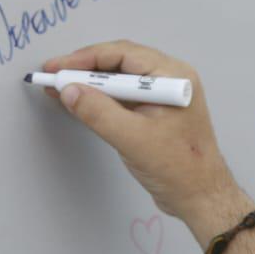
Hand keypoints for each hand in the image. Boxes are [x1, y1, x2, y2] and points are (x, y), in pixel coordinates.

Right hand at [41, 40, 254, 249]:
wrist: (201, 198)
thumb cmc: (179, 169)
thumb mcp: (134, 139)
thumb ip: (99, 112)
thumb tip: (69, 90)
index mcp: (173, 77)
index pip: (122, 54)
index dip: (85, 59)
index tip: (56, 67)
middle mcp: (169, 81)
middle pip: (119, 63)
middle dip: (84, 69)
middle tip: (53, 75)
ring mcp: (162, 98)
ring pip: (119, 81)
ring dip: (90, 85)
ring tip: (59, 88)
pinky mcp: (154, 115)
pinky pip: (122, 99)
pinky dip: (100, 100)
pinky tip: (79, 103)